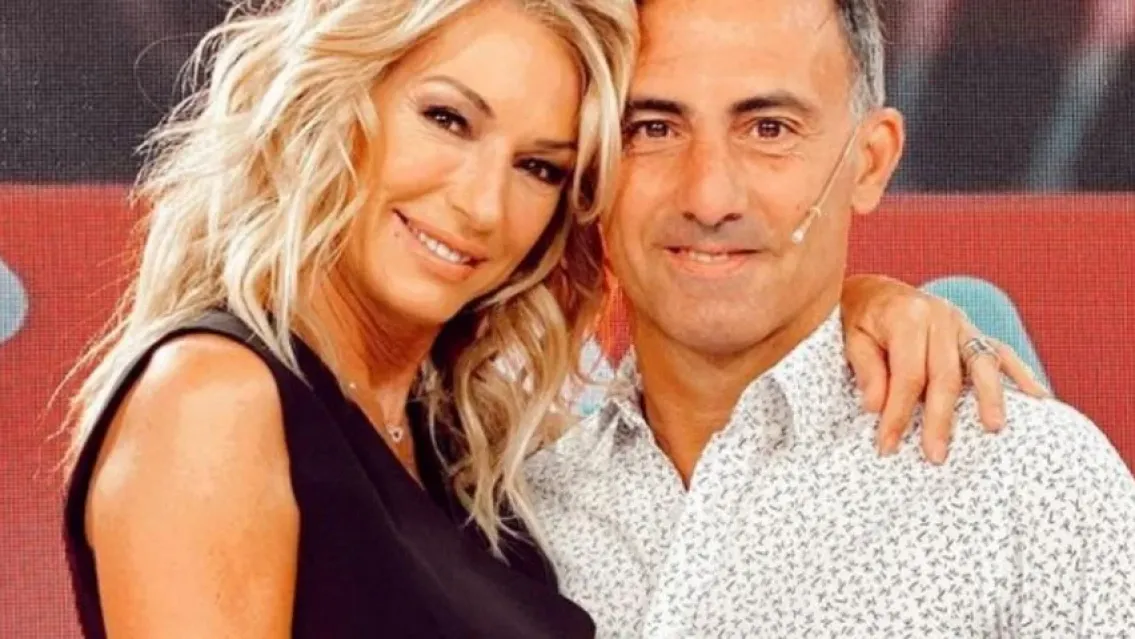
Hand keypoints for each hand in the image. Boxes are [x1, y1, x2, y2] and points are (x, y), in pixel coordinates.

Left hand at [840, 274, 1048, 463]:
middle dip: (941, 420)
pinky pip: (1002, 353)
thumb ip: (867, 371)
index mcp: (907, 317)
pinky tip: (1038, 398)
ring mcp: (962, 324)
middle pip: (946, 375)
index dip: (898, 413)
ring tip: (993, 428)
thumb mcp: (852, 339)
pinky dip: (1021, 375)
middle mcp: (940, 317)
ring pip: (982, 363)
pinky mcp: (974, 332)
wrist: (877, 293)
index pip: (907, 375)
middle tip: (936, 456)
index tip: (888, 445)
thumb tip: (877, 407)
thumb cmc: (862, 319)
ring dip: (990, 398)